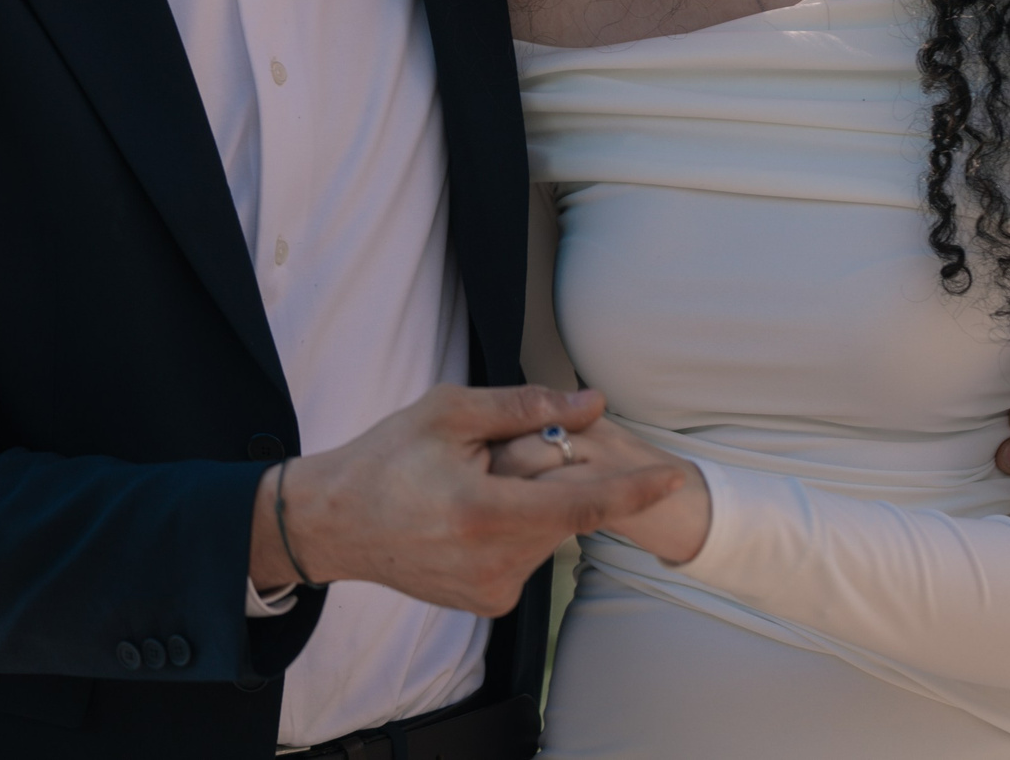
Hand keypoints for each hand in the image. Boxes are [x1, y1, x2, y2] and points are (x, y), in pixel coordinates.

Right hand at [247, 384, 690, 616]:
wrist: (335, 523)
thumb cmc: (387, 459)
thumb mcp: (449, 412)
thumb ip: (525, 407)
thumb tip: (590, 403)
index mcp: (486, 514)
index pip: (582, 506)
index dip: (633, 491)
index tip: (673, 477)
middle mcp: (494, 563)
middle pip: (564, 514)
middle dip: (555, 478)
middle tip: (503, 456)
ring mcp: (492, 591)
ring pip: (547, 536)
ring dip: (534, 504)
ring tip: (476, 485)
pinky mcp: (487, 605)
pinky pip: (527, 557)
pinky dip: (517, 528)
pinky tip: (472, 513)